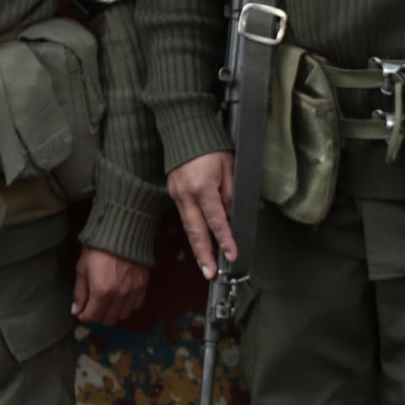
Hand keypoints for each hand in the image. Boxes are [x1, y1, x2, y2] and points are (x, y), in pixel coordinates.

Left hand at [73, 246, 150, 324]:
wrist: (121, 233)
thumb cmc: (97, 250)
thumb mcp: (82, 269)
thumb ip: (80, 293)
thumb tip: (76, 310)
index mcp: (101, 291)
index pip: (92, 317)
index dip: (84, 317)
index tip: (81, 312)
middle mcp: (119, 295)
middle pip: (108, 320)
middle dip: (98, 316)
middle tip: (94, 306)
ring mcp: (133, 291)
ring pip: (123, 316)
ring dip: (113, 312)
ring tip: (108, 302)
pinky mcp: (143, 286)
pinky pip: (136, 305)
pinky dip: (128, 305)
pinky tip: (121, 296)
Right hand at [168, 150, 235, 276]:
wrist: (184, 130)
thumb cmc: (210, 146)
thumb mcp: (229, 167)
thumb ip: (229, 194)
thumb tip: (230, 217)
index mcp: (203, 187)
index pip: (217, 220)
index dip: (225, 239)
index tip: (231, 254)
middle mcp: (186, 194)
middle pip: (197, 231)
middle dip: (204, 254)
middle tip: (210, 274)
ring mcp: (177, 195)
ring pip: (188, 227)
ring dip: (197, 248)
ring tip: (204, 266)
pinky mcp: (173, 193)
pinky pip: (185, 216)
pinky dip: (193, 232)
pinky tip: (199, 244)